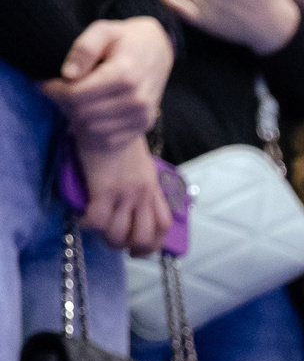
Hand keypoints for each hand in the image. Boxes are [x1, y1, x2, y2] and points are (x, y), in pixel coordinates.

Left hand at [43, 19, 174, 149]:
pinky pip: (108, 138)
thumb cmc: (125, 39)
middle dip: (63, 103)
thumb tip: (68, 74)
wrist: (157, 51)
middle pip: (83, 113)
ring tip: (72, 98)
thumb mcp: (103, 30)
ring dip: (76, 116)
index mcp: (125, 75)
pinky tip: (89, 109)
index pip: (77, 94)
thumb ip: (84, 48)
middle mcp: (137, 99)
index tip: (44, 82)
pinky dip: (92, 127)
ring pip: (93, 129)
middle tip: (56, 90)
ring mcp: (142, 116)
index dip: (54, 90)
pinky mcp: (143, 126)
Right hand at [74, 136, 171, 256]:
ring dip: (108, 239)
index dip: (154, 243)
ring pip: (120, 233)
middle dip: (131, 248)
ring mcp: (125, 192)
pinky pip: (98, 220)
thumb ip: (141, 180)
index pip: (164, 225)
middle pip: (145, 236)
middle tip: (116, 244)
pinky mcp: (104, 188)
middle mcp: (143, 193)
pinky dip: (89, 225)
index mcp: (153, 187)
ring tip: (98, 232)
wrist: (106, 113)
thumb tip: (134, 197)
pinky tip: (83, 220)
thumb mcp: (139, 162)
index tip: (140, 248)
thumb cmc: (117, 136)